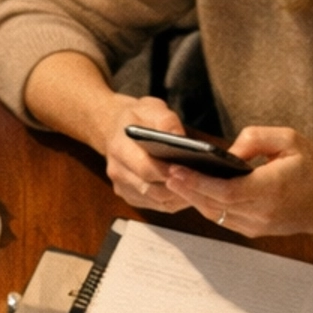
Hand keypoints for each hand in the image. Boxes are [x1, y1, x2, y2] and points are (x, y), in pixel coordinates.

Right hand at [98, 94, 191, 215]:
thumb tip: (180, 138)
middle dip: (175, 186)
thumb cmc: (136, 117)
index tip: (187, 169)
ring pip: (155, 200)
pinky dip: (173, 201)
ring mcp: (122, 187)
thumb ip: (166, 121)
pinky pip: (155, 205)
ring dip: (177, 196)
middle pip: (150, 188)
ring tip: (198, 187)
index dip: (167, 172)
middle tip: (198, 181)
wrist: (114, 128)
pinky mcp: (130, 196)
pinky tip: (188, 192)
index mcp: (119, 148)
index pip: (145, 168)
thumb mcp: (150, 107)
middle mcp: (117, 171)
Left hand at [162, 125, 312, 245]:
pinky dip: (205, 204)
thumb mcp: (291, 140)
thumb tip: (226, 152)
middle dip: (186, 188)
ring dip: (192, 198)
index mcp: (271, 189)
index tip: (176, 170)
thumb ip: (256, 139)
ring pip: (214, 214)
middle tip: (164, 171)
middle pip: (213, 204)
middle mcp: (261, 213)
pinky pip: (222, 218)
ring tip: (172, 179)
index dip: (197, 182)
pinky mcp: (253, 231)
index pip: (225, 191)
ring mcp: (256, 226)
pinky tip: (192, 190)